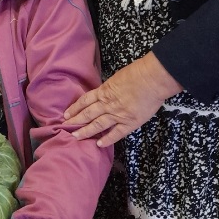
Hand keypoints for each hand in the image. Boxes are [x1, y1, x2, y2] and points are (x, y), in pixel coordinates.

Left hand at [64, 52, 182, 146]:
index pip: (85, 101)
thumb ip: (109, 88)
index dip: (75, 108)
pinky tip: (99, 144)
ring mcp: (118, 114)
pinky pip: (116, 133)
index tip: (66, 114)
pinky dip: (107, 139)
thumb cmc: (137, 73)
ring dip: (86, 132)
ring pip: (98, 125)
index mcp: (104, 91)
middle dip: (76, 121)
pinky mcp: (129, 122)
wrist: (152, 79)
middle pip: (88, 114)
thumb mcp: (116, 78)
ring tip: (76, 137)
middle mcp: (107, 104)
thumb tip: (104, 94)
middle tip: (66, 128)